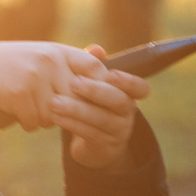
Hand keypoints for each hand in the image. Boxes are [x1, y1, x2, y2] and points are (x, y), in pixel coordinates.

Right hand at [0, 41, 100, 130]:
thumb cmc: (10, 66)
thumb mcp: (40, 56)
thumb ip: (70, 60)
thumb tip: (102, 54)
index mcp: (58, 51)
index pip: (95, 69)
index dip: (101, 88)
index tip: (95, 103)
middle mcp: (50, 60)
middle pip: (78, 99)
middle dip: (69, 112)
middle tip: (54, 111)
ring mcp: (35, 75)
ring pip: (56, 115)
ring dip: (44, 119)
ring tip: (29, 106)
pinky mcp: (19, 93)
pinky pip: (36, 122)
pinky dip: (28, 123)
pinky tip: (16, 111)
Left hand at [53, 45, 150, 170]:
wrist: (91, 144)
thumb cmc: (91, 106)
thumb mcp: (94, 85)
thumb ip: (94, 66)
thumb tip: (95, 49)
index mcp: (129, 95)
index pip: (141, 88)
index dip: (129, 82)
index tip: (111, 74)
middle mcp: (128, 113)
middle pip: (119, 101)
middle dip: (96, 91)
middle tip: (73, 82)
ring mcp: (119, 131)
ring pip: (101, 119)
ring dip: (77, 109)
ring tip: (55, 102)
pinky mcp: (105, 147)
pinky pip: (89, 133)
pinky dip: (72, 124)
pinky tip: (55, 117)